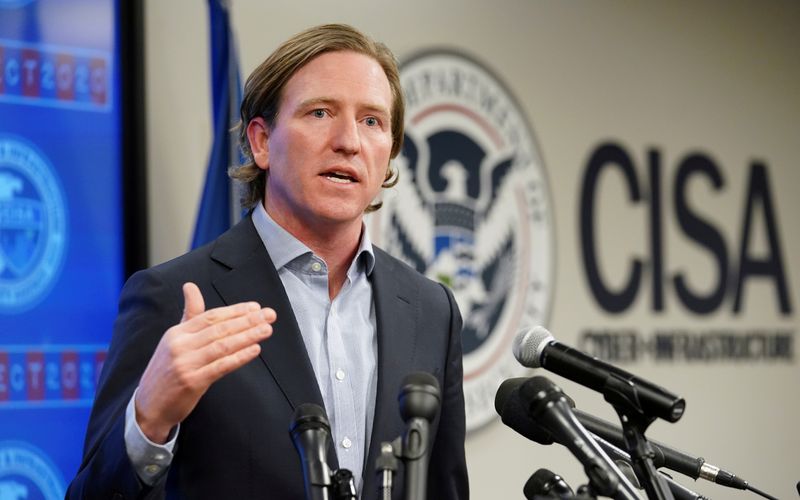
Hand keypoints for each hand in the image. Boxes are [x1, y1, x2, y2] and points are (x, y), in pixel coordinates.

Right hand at [134, 282, 275, 442]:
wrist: (149, 406)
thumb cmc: (166, 371)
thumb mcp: (174, 340)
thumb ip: (189, 315)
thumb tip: (190, 286)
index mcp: (177, 333)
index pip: (210, 316)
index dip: (235, 311)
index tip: (255, 307)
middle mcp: (180, 345)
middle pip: (220, 329)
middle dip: (248, 320)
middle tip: (269, 315)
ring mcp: (185, 364)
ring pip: (223, 346)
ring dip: (248, 336)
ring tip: (266, 329)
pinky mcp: (192, 382)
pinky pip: (221, 366)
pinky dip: (240, 357)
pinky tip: (254, 350)